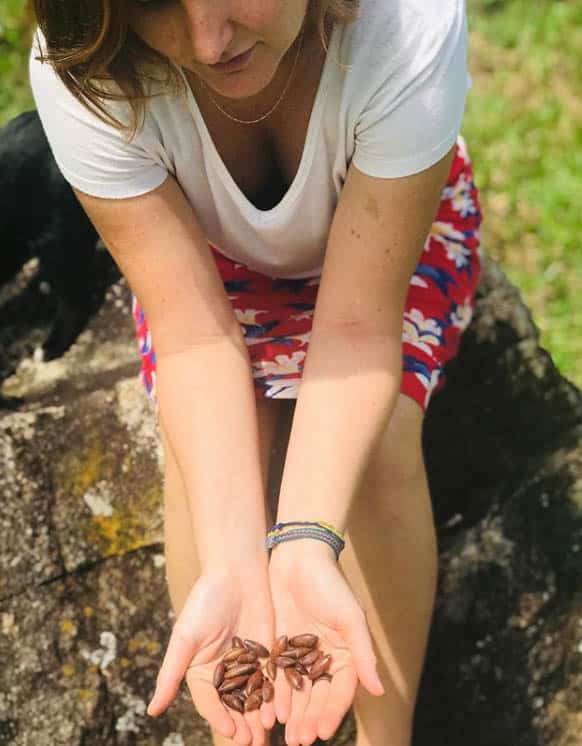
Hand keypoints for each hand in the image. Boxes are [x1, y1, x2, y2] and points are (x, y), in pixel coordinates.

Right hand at [147, 561, 276, 744]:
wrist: (236, 572)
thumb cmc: (205, 601)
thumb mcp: (186, 637)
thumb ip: (171, 674)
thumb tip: (151, 711)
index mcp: (201, 671)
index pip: (210, 702)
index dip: (220, 718)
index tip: (231, 733)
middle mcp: (225, 672)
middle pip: (234, 705)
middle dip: (243, 725)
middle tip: (253, 743)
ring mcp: (248, 663)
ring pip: (255, 696)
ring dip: (261, 716)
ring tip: (268, 733)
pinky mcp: (268, 653)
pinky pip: (273, 678)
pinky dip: (278, 694)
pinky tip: (284, 708)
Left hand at [268, 544, 383, 745]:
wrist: (299, 557)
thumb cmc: (330, 585)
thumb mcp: (350, 618)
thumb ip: (363, 653)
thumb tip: (379, 689)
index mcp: (346, 652)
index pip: (341, 690)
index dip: (332, 712)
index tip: (323, 733)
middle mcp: (325, 657)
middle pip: (318, 695)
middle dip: (310, 719)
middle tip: (301, 741)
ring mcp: (301, 652)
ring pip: (298, 690)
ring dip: (294, 713)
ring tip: (288, 735)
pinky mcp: (281, 645)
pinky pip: (278, 674)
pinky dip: (276, 694)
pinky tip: (270, 712)